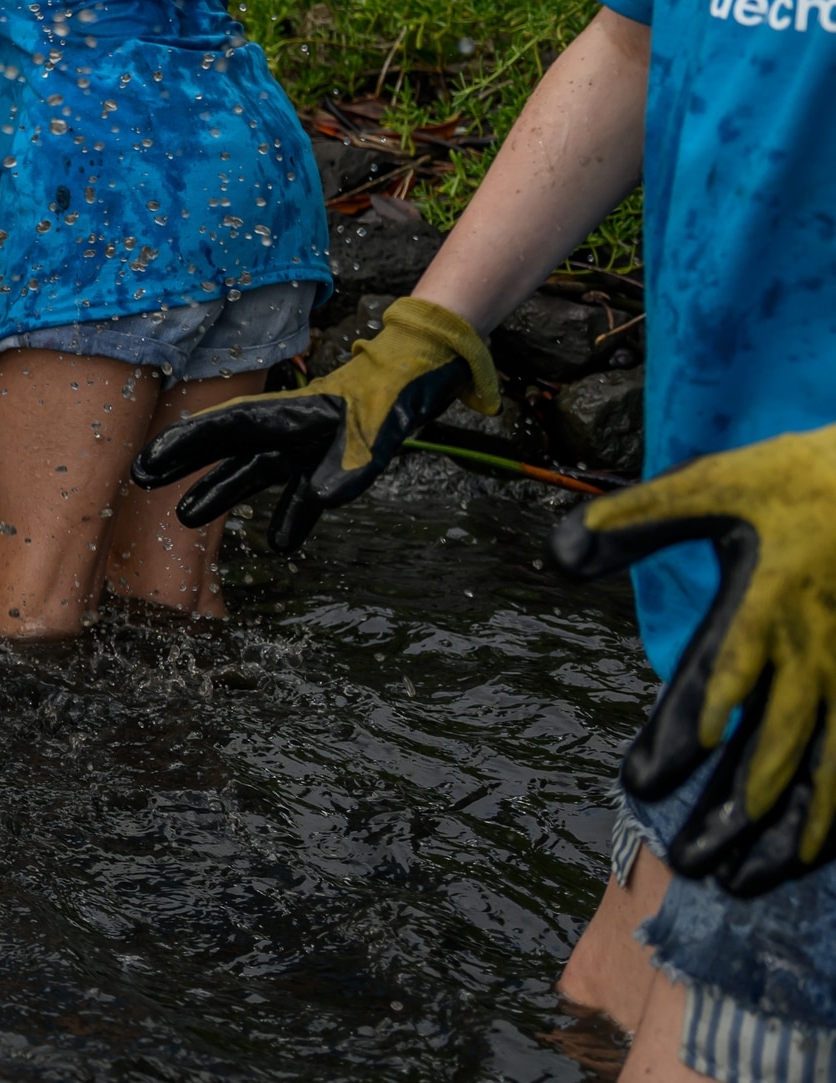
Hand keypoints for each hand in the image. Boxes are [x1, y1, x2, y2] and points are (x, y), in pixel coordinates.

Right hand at [132, 296, 497, 552]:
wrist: (413, 389)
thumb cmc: (388, 401)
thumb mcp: (371, 432)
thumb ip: (345, 469)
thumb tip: (320, 501)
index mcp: (283, 414)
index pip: (222, 431)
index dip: (182, 448)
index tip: (149, 466)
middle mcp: (282, 431)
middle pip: (222, 448)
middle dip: (182, 463)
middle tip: (141, 479)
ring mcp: (298, 448)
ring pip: (248, 473)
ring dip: (218, 493)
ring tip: (184, 517)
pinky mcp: (321, 466)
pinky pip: (296, 495)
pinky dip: (288, 518)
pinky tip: (280, 544)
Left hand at [551, 424, 835, 895]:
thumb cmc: (798, 483)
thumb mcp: (712, 486)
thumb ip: (635, 523)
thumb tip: (557, 556)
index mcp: (759, 611)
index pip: (708, 691)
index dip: (673, 742)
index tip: (640, 784)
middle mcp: (808, 658)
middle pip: (766, 754)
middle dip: (724, 814)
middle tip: (685, 863)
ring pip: (824, 776)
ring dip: (785, 833)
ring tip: (747, 883)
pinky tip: (818, 853)